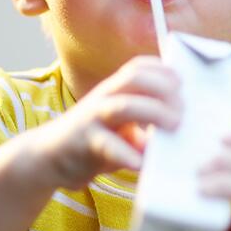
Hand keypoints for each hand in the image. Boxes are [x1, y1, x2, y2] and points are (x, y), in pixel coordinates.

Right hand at [33, 56, 180, 188]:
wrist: (47, 158)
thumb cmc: (94, 141)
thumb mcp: (121, 127)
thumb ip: (146, 125)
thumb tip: (181, 129)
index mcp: (113, 90)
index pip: (138, 67)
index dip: (163, 69)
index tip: (184, 82)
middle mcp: (103, 98)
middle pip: (134, 78)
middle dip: (163, 88)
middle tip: (184, 110)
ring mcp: (92, 119)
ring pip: (123, 106)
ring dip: (153, 112)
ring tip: (175, 126)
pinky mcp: (84, 143)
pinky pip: (107, 145)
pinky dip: (127, 154)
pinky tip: (142, 163)